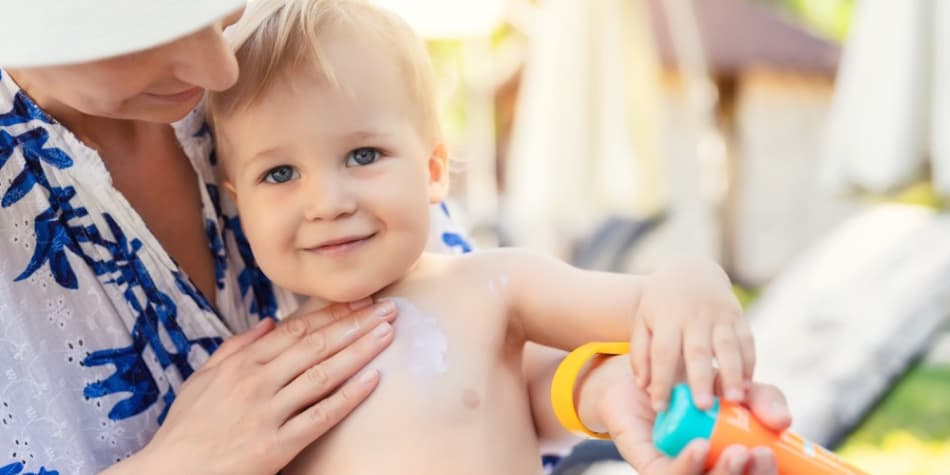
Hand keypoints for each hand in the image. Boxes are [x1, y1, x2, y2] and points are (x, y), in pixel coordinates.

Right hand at [110, 299, 397, 474]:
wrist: (169, 474)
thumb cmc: (186, 429)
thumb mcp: (201, 380)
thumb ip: (235, 348)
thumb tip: (269, 323)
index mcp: (241, 364)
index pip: (296, 330)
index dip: (331, 313)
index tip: (359, 299)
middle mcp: (256, 382)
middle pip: (316, 345)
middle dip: (355, 324)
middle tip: (387, 308)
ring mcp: (267, 413)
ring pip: (322, 374)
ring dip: (359, 351)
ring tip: (387, 333)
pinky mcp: (276, 445)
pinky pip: (320, 416)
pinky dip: (348, 397)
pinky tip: (372, 380)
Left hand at [592, 359, 790, 474]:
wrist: (641, 372)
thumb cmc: (693, 382)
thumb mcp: (733, 385)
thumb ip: (762, 399)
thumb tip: (784, 421)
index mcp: (733, 456)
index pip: (758, 473)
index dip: (769, 471)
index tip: (775, 452)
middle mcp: (709, 468)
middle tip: (761, 454)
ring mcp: (681, 471)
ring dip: (725, 473)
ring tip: (738, 452)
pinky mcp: (653, 469)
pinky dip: (689, 464)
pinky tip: (700, 446)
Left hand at [630, 257, 753, 411]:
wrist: (691, 271)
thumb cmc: (661, 305)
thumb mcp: (643, 321)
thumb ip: (640, 353)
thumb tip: (643, 386)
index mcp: (667, 318)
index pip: (662, 352)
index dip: (661, 380)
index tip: (660, 407)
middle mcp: (694, 316)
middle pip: (698, 350)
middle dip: (700, 379)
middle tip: (702, 407)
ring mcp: (719, 315)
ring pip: (728, 346)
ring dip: (733, 373)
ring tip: (734, 400)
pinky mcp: (738, 316)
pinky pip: (747, 340)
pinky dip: (750, 363)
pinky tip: (748, 385)